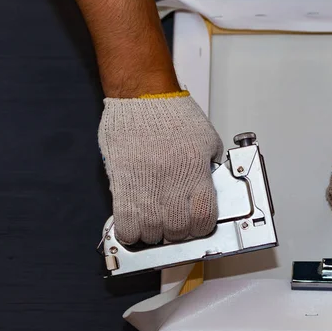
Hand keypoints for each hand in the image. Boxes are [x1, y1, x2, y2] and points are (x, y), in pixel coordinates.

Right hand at [98, 91, 223, 243]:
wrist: (142, 95)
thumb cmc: (172, 112)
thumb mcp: (206, 139)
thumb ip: (209, 166)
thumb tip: (210, 185)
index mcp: (195, 172)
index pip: (204, 218)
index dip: (201, 228)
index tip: (197, 225)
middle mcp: (171, 183)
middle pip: (177, 230)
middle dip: (178, 234)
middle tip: (174, 226)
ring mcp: (145, 187)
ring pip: (151, 232)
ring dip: (154, 234)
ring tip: (154, 225)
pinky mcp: (122, 185)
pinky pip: (124, 223)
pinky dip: (130, 232)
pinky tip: (134, 226)